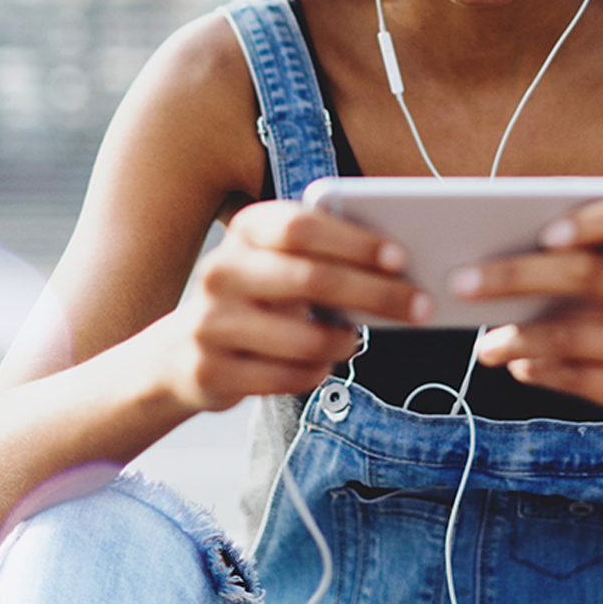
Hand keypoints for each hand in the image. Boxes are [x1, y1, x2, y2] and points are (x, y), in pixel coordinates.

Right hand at [157, 200, 431, 412]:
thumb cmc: (257, 299)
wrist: (181, 354)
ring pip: (303, 337)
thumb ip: (324, 256)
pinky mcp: (211, 371)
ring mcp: (210, 323)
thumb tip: (401, 267)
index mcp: (245, 231)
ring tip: (356, 339)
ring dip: (344, 341)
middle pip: (311, 278)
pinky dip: (316, 373)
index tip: (401, 257)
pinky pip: (286, 377)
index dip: (354, 241)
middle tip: (421, 307)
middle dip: (375, 294)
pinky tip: (321, 365)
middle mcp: (221, 271)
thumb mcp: (280, 264)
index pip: (302, 225)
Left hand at [460, 193, 602, 464]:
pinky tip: (518, 364)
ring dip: (518, 336)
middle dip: (518, 275)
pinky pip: (585, 379)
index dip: (599, 219)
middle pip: (593, 274)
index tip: (545, 229)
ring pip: (578, 334)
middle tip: (462, 281)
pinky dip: (542, 369)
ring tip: (484, 343)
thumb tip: (507, 260)